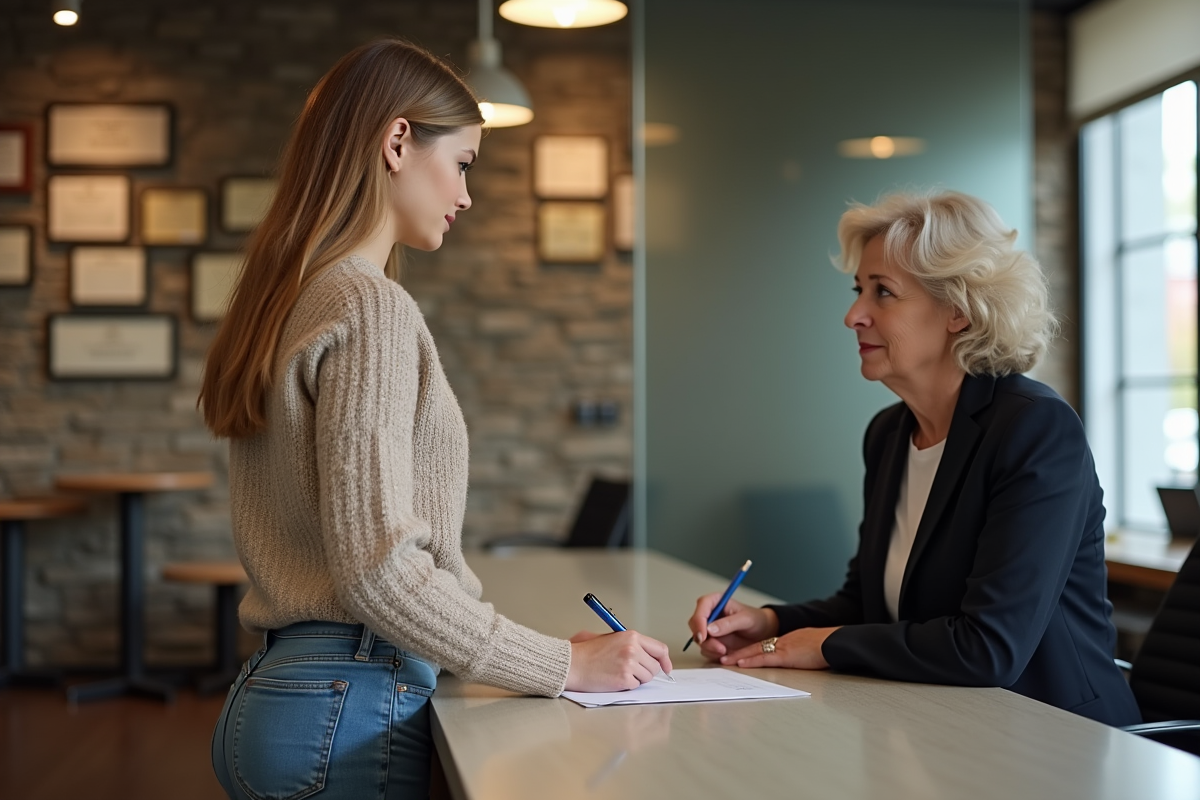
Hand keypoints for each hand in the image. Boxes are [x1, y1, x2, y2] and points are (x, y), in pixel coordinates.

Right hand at [565, 631, 673, 691]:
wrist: (572, 663)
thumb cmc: (586, 652)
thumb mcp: (612, 638)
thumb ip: (632, 644)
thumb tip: (651, 655)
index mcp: (631, 636)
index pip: (659, 649)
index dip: (665, 660)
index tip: (666, 667)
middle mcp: (633, 649)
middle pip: (655, 666)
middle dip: (646, 670)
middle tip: (630, 669)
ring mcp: (629, 664)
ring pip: (646, 678)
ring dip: (636, 678)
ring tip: (618, 672)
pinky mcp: (624, 679)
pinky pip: (635, 686)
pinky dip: (627, 685)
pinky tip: (614, 678)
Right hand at [688, 594, 778, 661]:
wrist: (763, 634)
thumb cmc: (756, 620)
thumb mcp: (745, 619)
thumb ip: (728, 623)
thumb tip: (709, 629)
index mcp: (716, 601)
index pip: (702, 605)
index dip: (699, 620)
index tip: (703, 635)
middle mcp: (710, 614)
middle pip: (696, 624)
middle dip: (703, 638)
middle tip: (718, 647)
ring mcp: (709, 629)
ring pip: (699, 639)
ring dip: (709, 647)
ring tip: (725, 651)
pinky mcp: (712, 641)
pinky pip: (705, 649)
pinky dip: (713, 653)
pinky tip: (725, 654)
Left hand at [720, 626, 839, 669]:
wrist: (833, 643)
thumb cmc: (824, 647)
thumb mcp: (807, 646)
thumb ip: (797, 650)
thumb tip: (796, 656)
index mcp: (785, 641)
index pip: (762, 645)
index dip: (747, 649)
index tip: (735, 654)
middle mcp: (780, 643)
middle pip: (754, 647)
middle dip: (737, 652)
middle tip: (721, 656)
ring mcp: (781, 648)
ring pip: (754, 651)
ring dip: (738, 657)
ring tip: (724, 660)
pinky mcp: (785, 656)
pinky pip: (764, 658)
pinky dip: (750, 660)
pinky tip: (740, 663)